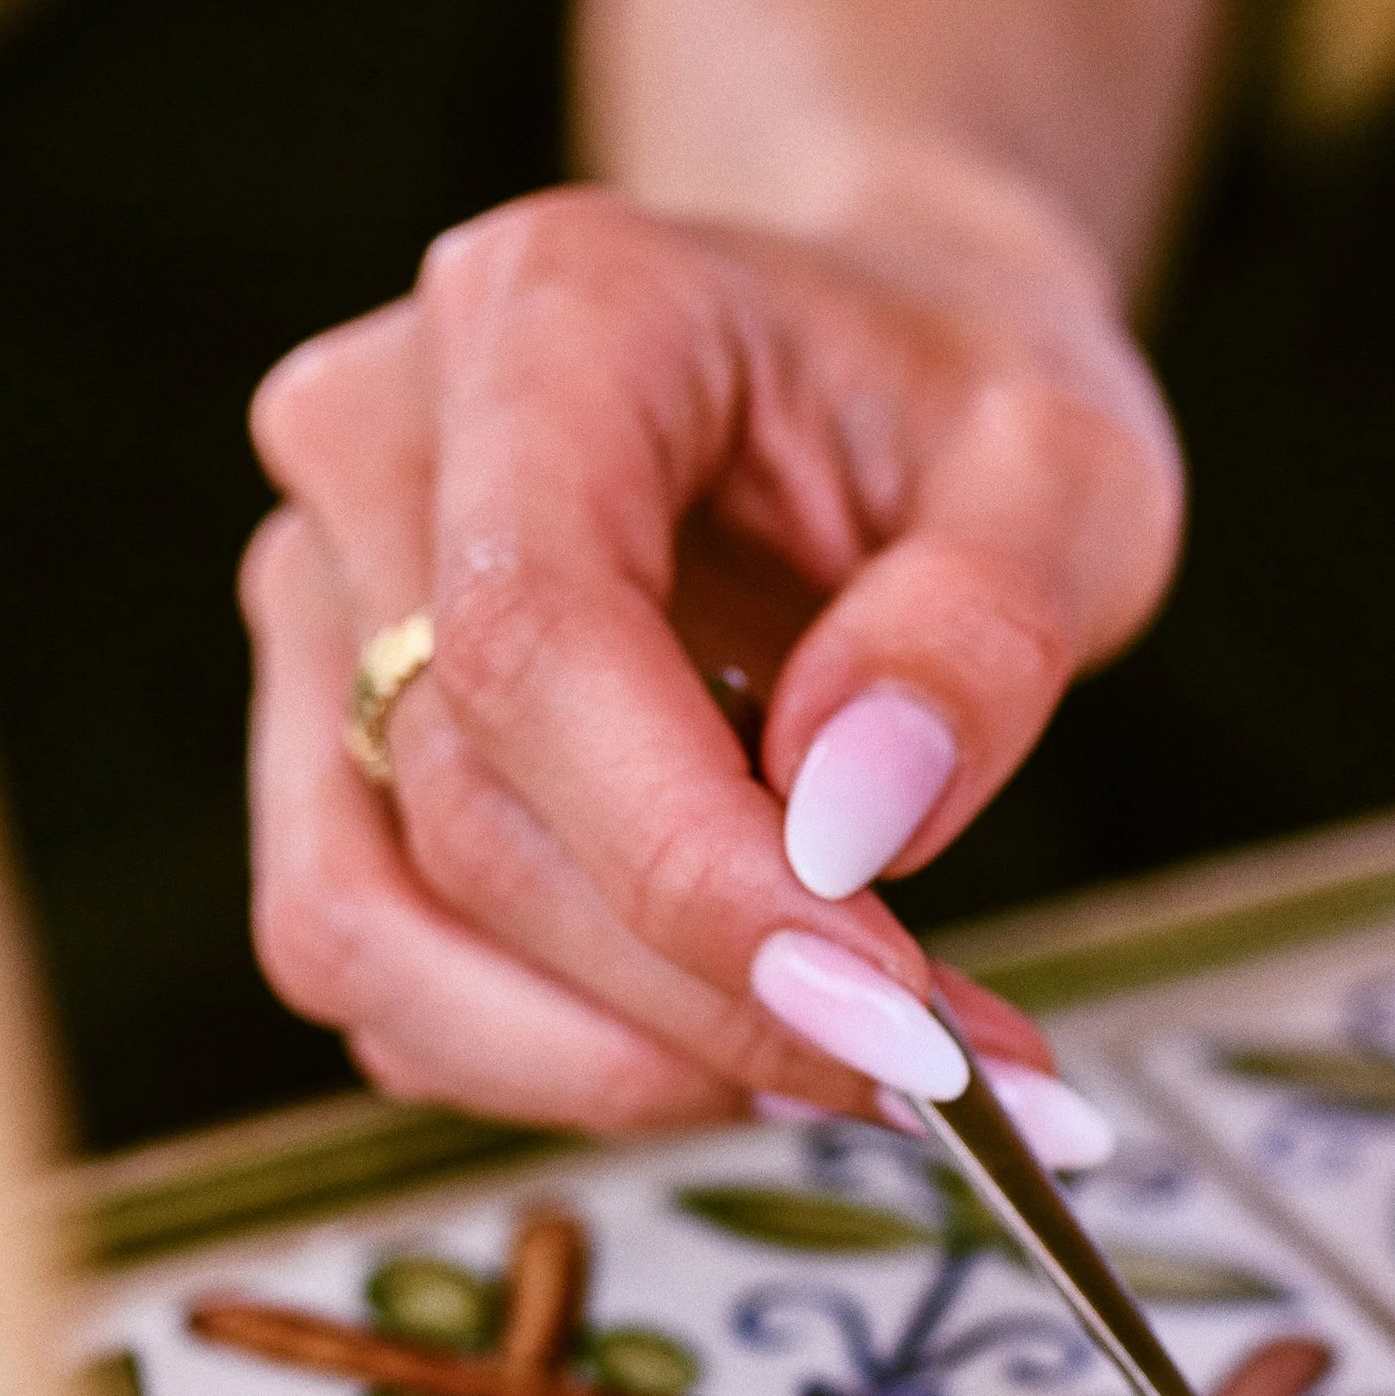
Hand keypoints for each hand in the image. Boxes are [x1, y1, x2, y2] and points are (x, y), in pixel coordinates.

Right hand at [243, 169, 1181, 1147]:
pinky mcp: (332, 752)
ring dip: (613, 1063)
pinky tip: (744, 1039)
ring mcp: (326, 611)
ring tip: (848, 1067)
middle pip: (465, 810)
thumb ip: (986, 625)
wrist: (878, 363)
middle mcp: (378, 449)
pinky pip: (385, 979)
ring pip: (371, 926)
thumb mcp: (1068, 467)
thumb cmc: (955, 398)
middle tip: (941, 1076)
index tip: (881, 1008)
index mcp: (548, 319)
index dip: (688, 865)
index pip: (534, 638)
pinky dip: (563, 1061)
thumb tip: (856, 815)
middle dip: (707, 998)